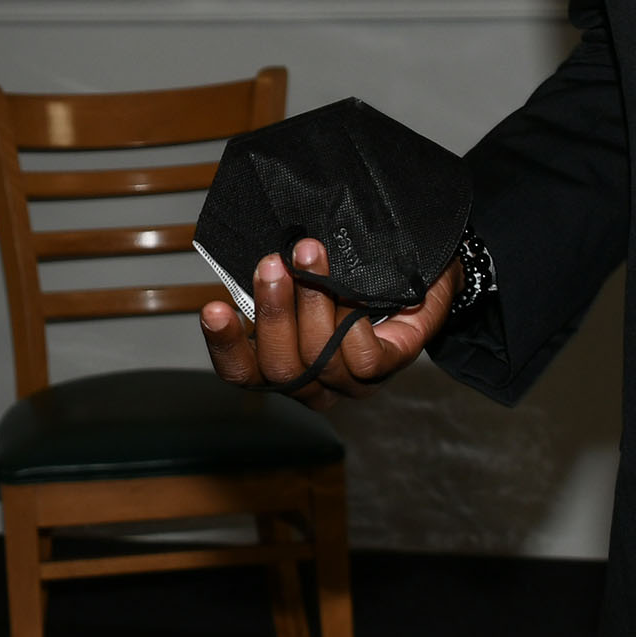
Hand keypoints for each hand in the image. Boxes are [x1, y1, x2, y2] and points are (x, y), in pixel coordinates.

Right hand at [200, 238, 458, 408]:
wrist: (423, 271)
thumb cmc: (354, 275)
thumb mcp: (305, 278)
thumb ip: (278, 282)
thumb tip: (251, 258)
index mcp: (283, 365)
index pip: (241, 373)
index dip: (224, 346)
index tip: (212, 308)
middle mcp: (315, 383)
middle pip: (279, 369)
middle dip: (272, 312)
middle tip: (272, 264)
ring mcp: (353, 382)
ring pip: (319, 359)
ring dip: (312, 300)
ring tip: (310, 253)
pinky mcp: (390, 368)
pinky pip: (363, 359)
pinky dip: (351, 321)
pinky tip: (351, 290)